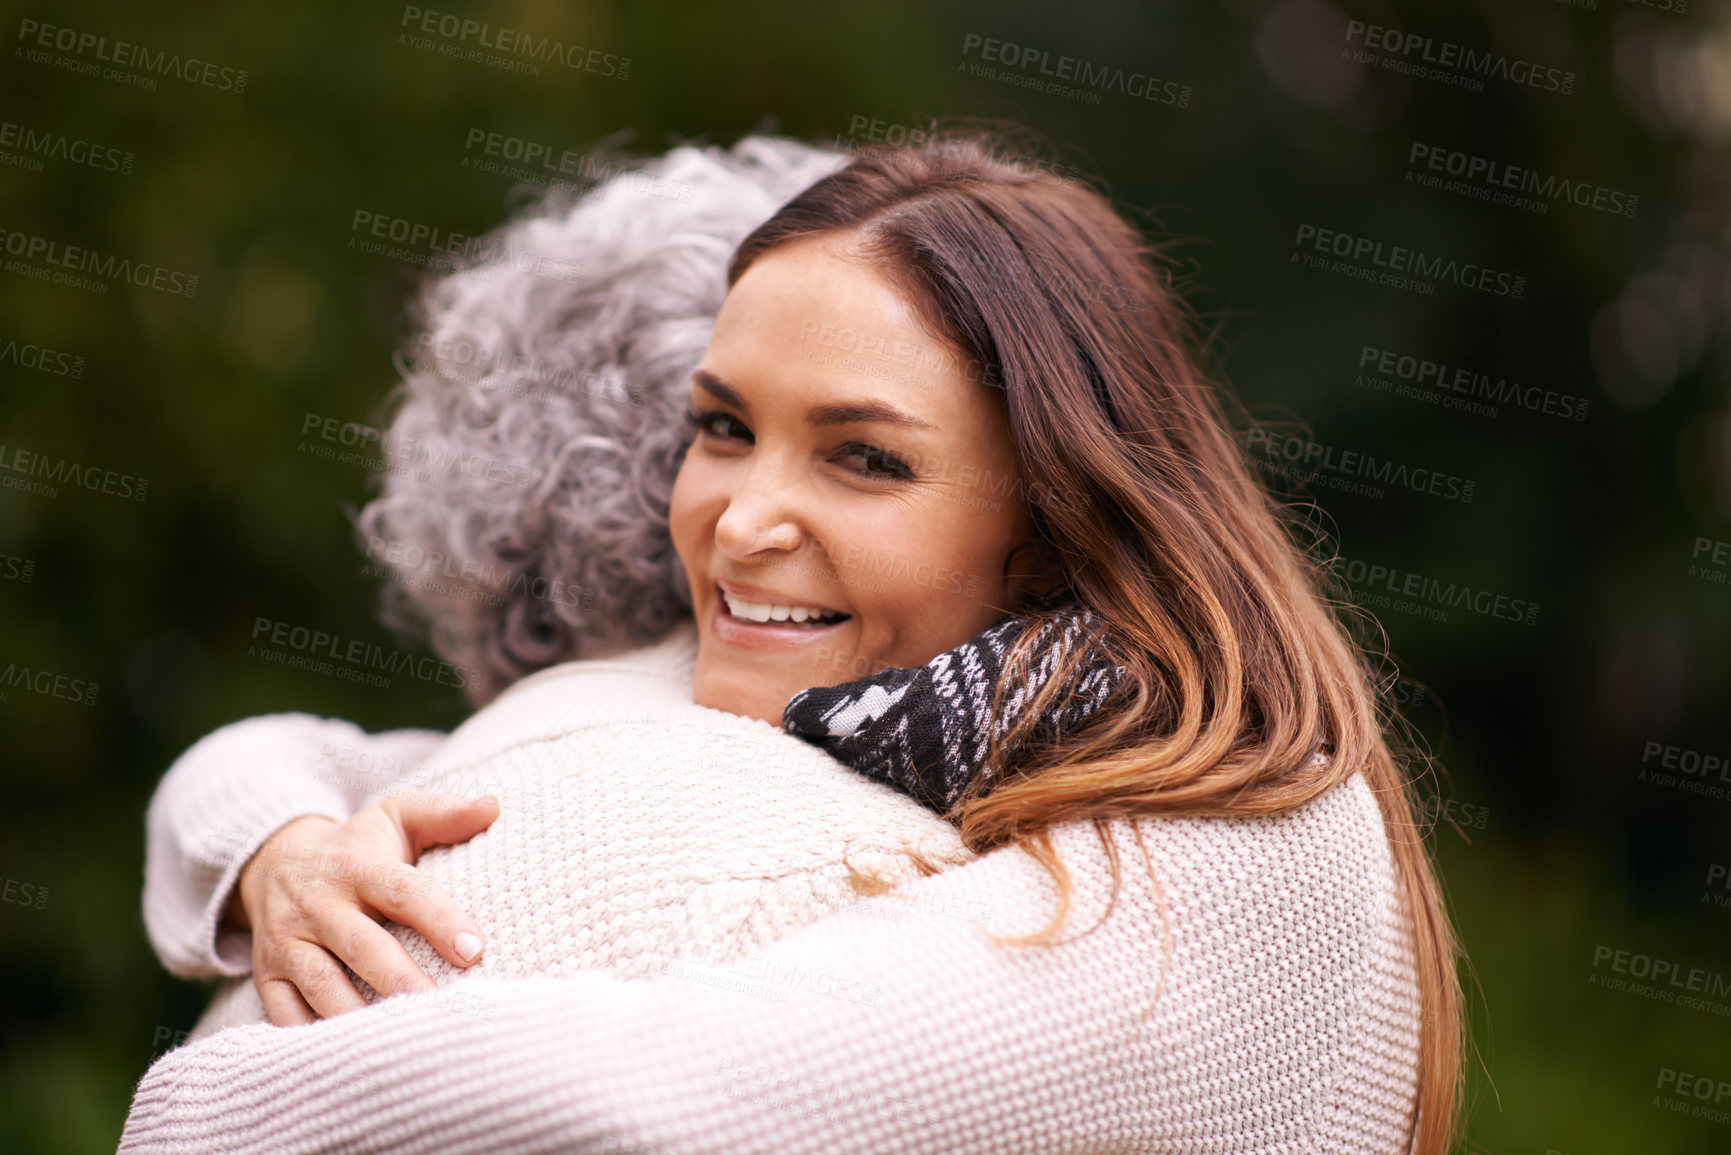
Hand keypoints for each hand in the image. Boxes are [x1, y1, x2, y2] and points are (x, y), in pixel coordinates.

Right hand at [225, 791, 499, 1024]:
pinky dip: (310, 1036)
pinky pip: (282, 1012)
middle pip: (361, 946)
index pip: (403, 891)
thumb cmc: (358, 846)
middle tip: (440, 1008)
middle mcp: (318, 903)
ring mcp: (288, 941)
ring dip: (357, 1014)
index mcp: (357, 866)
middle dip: (400, 979)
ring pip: (321, 983)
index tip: (476, 950)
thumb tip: (493, 805)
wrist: (274, 861)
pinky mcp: (268, 974)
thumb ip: (444, 813)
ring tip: (399, 1040)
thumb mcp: (396, 816)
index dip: (439, 919)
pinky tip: (348, 1057)